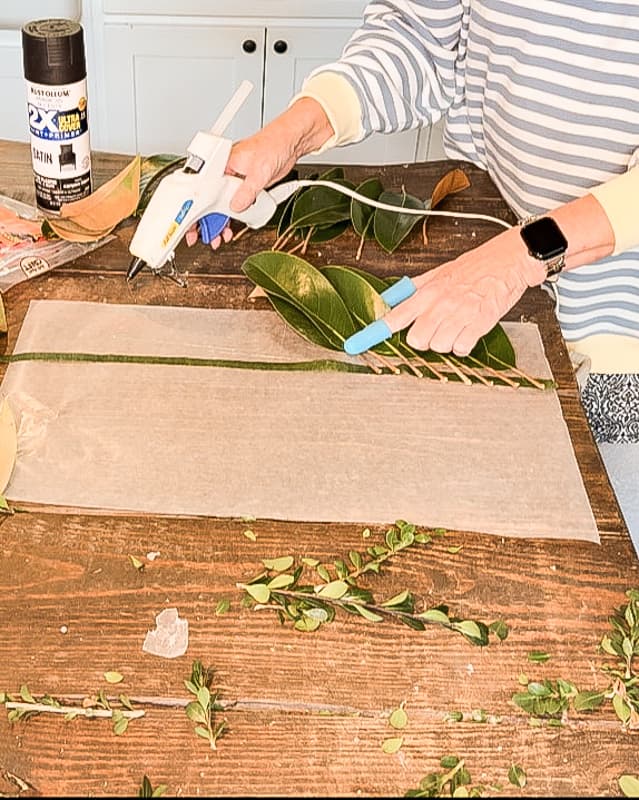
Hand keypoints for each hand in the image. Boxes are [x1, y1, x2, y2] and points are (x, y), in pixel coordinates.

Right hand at [187, 97, 333, 249]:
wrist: (290, 143)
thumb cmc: (273, 144)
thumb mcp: (259, 172)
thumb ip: (247, 192)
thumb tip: (236, 206)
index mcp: (221, 164)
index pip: (204, 190)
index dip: (198, 210)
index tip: (195, 224)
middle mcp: (225, 173)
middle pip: (211, 201)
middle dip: (209, 220)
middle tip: (207, 236)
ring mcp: (235, 181)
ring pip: (223, 205)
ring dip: (222, 221)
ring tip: (220, 235)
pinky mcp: (246, 187)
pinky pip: (236, 204)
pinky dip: (235, 216)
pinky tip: (233, 226)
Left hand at [381, 226, 546, 355]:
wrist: (509, 260)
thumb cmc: (475, 267)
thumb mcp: (438, 273)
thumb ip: (412, 290)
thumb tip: (388, 300)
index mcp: (427, 291)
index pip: (393, 317)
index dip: (372, 333)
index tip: (354, 345)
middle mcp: (440, 304)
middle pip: (416, 340)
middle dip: (424, 339)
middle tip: (436, 327)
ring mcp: (459, 315)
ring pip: (438, 346)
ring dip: (446, 342)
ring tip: (456, 326)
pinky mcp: (479, 323)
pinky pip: (461, 348)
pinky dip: (463, 345)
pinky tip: (468, 331)